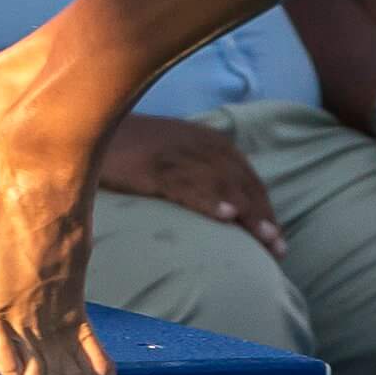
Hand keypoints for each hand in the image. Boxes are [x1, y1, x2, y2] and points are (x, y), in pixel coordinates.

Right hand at [98, 115, 286, 255]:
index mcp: (212, 143)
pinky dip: (209, 200)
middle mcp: (203, 146)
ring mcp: (180, 155)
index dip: (266, 207)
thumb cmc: (137, 147)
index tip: (278, 238)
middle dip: (264, 216)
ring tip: (265, 239)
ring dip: (248, 213)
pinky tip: (226, 217)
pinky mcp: (155, 167)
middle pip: (242, 183)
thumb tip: (227, 206)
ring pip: (223, 186)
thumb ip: (203, 172)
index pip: (248, 178)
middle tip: (279, 248)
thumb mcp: (180, 153)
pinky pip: (187, 185)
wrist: (96, 126)